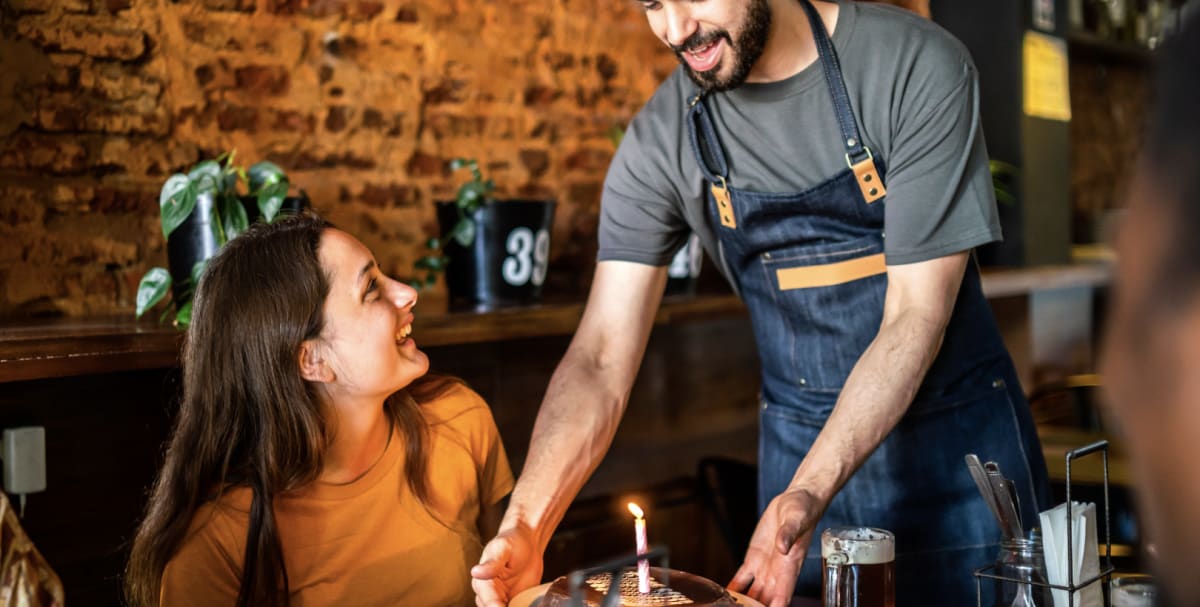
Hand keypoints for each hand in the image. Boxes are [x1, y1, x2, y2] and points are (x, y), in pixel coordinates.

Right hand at [472, 522, 543, 606]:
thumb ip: (492, 563)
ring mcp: (502, 600)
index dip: (494, 606)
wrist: (528, 543)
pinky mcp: (514, 602)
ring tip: (523, 604)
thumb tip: (476, 572)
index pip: (487, 600)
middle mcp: (489, 594)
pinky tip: (529, 605)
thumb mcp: (503, 549)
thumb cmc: (512, 542)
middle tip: (518, 605)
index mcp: (482, 582)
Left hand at [728, 487, 823, 606]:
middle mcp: (777, 572)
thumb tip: (783, 547)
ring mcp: (764, 568)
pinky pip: (742, 579)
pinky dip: (733, 588)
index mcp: (790, 566)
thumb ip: (789, 534)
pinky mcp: (753, 559)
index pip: (782, 596)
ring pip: (752, 594)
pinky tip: (722, 595)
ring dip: (743, 603)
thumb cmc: (803, 510)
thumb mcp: (797, 519)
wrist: (795, 501)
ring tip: (726, 606)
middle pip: (765, 601)